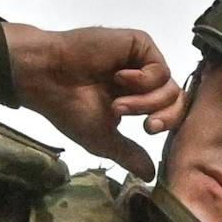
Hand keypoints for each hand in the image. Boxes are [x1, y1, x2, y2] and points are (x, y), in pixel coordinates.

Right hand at [0, 22, 184, 181]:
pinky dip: (143, 79)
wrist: (44, 77)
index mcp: (136, 97)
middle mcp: (142, 78)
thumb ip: (129, 154)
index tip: (147, 130)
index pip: (170, 111)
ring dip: (145, 101)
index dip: (167, 123)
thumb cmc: (68, 107)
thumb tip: (151, 177)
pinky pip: (160, 68)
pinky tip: (118, 77)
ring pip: (170, 86)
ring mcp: (141, 60)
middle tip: (144, 125)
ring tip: (117, 104)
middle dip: (162, 116)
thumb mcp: (102, 137)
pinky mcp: (139, 43)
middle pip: (176, 100)